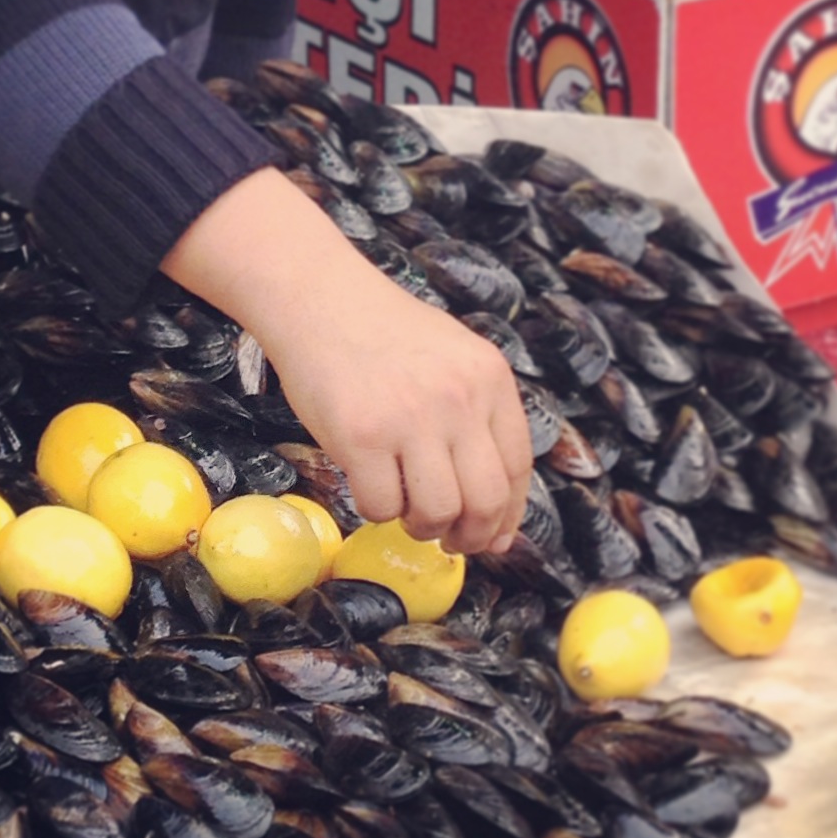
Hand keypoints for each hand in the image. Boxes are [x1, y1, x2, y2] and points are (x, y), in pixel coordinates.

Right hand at [162, 169, 531, 553]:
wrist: (319, 297)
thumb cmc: (383, 332)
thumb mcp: (453, 357)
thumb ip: (478, 416)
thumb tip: (495, 512)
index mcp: (490, 379)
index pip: (517, 468)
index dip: (507, 515)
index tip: (492, 536)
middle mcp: (458, 399)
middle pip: (485, 500)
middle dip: (470, 535)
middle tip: (449, 540)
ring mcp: (410, 418)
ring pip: (437, 511)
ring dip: (422, 526)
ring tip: (405, 511)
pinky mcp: (361, 435)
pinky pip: (381, 505)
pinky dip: (376, 510)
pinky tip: (369, 487)